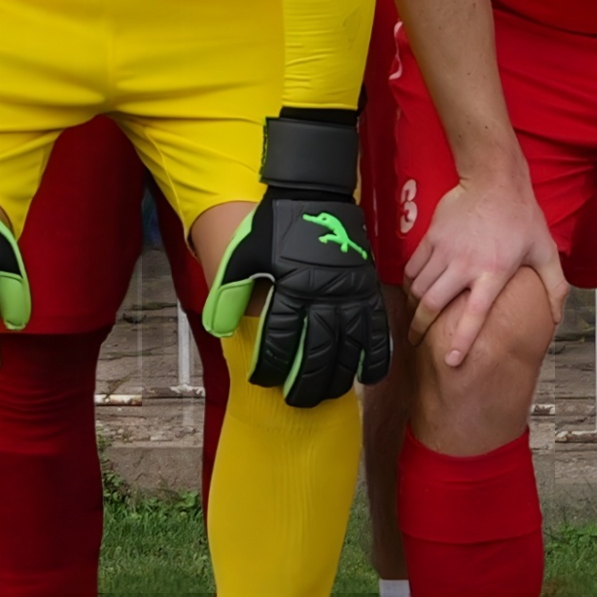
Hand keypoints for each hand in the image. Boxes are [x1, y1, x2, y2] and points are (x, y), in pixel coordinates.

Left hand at [202, 107, 389, 406]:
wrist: (315, 194)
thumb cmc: (275, 226)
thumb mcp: (243, 255)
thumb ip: (228, 293)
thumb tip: (221, 330)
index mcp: (291, 285)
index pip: (280, 337)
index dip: (270, 363)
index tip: (263, 381)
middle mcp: (324, 293)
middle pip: (316, 349)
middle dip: (305, 381)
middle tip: (297, 401)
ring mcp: (350, 292)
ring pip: (348, 345)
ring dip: (337, 375)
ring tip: (326, 395)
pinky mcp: (368, 289)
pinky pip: (375, 329)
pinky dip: (375, 356)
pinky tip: (369, 377)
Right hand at [407, 171, 566, 374]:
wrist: (494, 179)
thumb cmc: (522, 215)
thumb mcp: (545, 250)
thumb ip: (554, 286)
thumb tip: (558, 317)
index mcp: (494, 272)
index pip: (475, 314)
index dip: (462, 340)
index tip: (451, 361)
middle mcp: (465, 264)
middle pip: (433, 305)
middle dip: (420, 328)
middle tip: (415, 341)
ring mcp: (445, 250)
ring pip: (418, 288)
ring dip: (414, 306)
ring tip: (416, 317)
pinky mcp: (431, 238)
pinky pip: (412, 268)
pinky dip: (409, 284)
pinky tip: (414, 290)